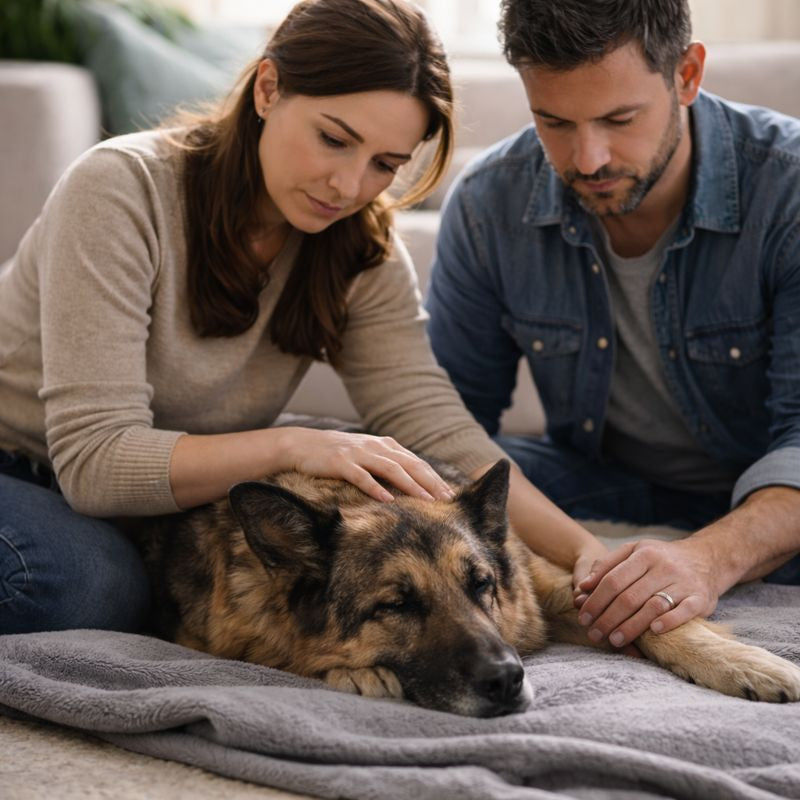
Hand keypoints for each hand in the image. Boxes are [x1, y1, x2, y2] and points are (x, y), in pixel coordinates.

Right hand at [280, 427, 454, 502]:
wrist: (302, 444)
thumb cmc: (337, 454)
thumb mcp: (366, 454)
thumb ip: (387, 464)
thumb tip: (411, 484)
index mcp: (385, 445)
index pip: (417, 462)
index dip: (435, 478)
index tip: (450, 494)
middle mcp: (376, 446)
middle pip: (410, 464)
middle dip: (430, 482)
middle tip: (447, 500)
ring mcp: (359, 453)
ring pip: (391, 469)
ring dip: (410, 485)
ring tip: (426, 501)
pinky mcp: (341, 463)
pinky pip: (361, 476)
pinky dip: (375, 487)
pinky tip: (387, 500)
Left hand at [572, 537, 721, 648]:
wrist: (706, 559)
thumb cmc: (660, 558)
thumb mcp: (633, 552)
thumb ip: (607, 566)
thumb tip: (582, 587)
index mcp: (644, 554)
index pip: (613, 579)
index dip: (596, 600)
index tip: (583, 617)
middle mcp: (663, 567)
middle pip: (630, 596)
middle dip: (608, 618)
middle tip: (594, 634)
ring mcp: (683, 583)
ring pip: (652, 606)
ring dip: (632, 626)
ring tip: (614, 640)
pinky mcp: (700, 598)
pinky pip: (684, 612)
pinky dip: (669, 622)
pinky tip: (654, 632)